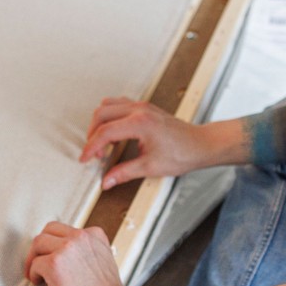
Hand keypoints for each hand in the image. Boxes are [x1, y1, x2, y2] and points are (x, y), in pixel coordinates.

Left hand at [25, 222, 125, 285]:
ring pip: (38, 242)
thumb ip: (87, 253)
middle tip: (39, 261)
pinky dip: (33, 274)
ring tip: (36, 273)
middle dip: (41, 246)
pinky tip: (38, 283)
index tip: (54, 255)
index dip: (57, 244)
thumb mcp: (104, 262)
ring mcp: (66, 248)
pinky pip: (35, 263)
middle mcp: (81, 237)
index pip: (67, 230)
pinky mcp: (53, 264)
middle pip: (49, 230)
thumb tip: (68, 258)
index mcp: (95, 235)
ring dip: (34, 257)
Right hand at [80, 98, 217, 189]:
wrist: (200, 145)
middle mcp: (139, 110)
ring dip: (99, 123)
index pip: (105, 132)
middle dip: (92, 134)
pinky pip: (118, 104)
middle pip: (101, 114)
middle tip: (94, 153)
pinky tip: (113, 132)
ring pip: (107, 106)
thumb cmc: (183, 153)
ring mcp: (142, 106)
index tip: (85, 158)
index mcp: (140, 123)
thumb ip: (124, 173)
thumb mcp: (150, 167)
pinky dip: (110, 116)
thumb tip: (107, 181)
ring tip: (102, 143)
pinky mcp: (144, 107)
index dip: (91, 147)